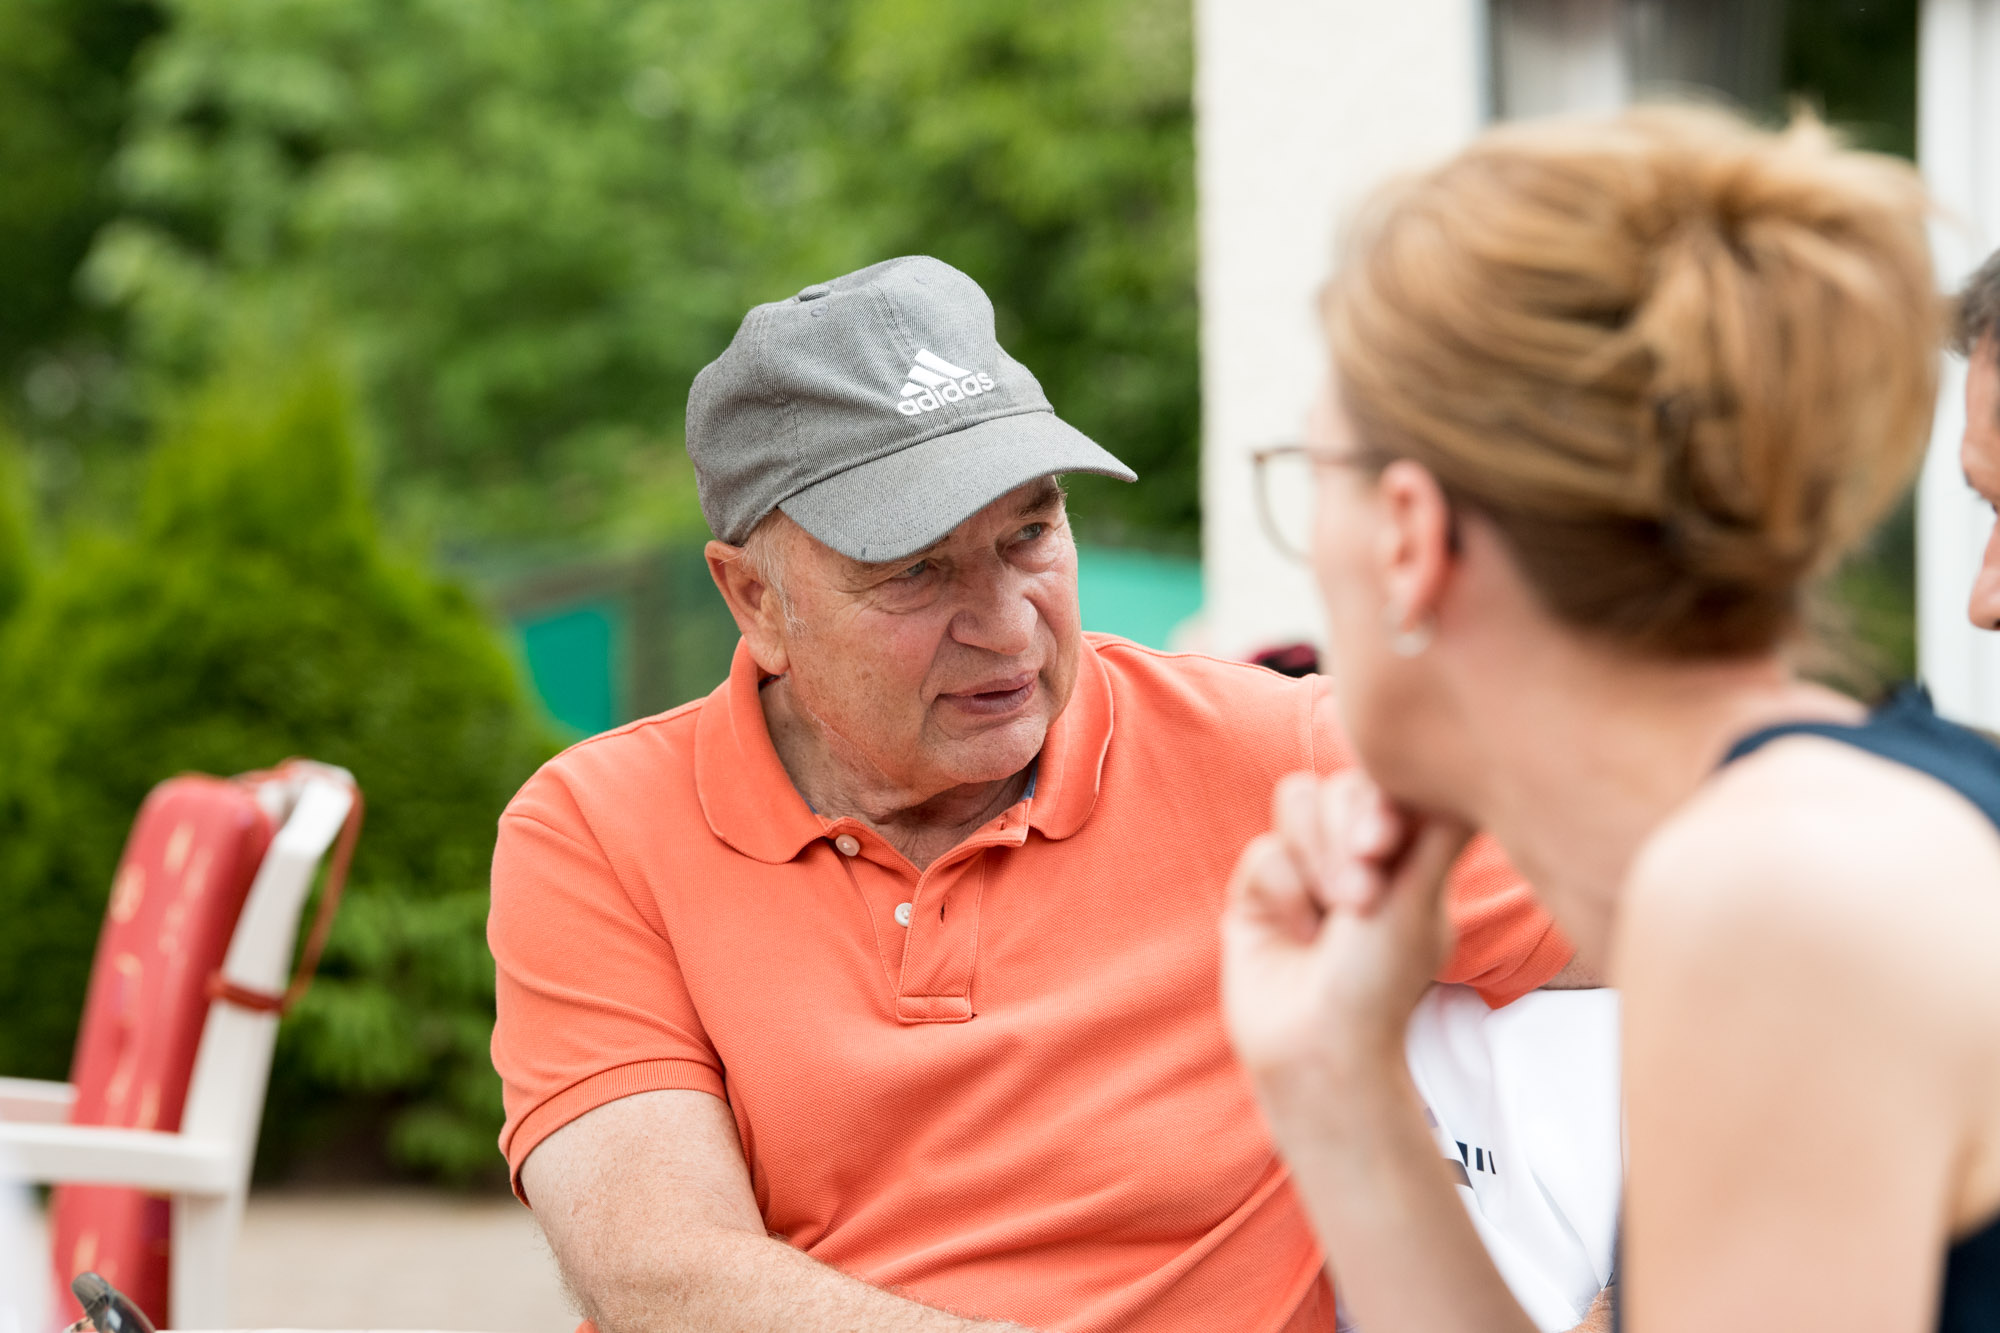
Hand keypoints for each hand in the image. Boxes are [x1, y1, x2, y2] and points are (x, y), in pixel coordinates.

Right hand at [1220, 770, 1471, 1101]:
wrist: (1320, 1049)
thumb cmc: (1381, 986)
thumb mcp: (1420, 903)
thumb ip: (1437, 832)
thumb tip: (1469, 774)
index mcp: (1403, 854)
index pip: (1385, 783)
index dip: (1378, 802)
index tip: (1383, 845)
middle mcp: (1352, 854)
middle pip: (1337, 785)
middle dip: (1343, 837)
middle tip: (1360, 897)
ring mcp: (1303, 870)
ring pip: (1294, 802)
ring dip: (1314, 857)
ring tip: (1333, 914)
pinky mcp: (1257, 893)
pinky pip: (1261, 852)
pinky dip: (1283, 894)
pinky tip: (1299, 936)